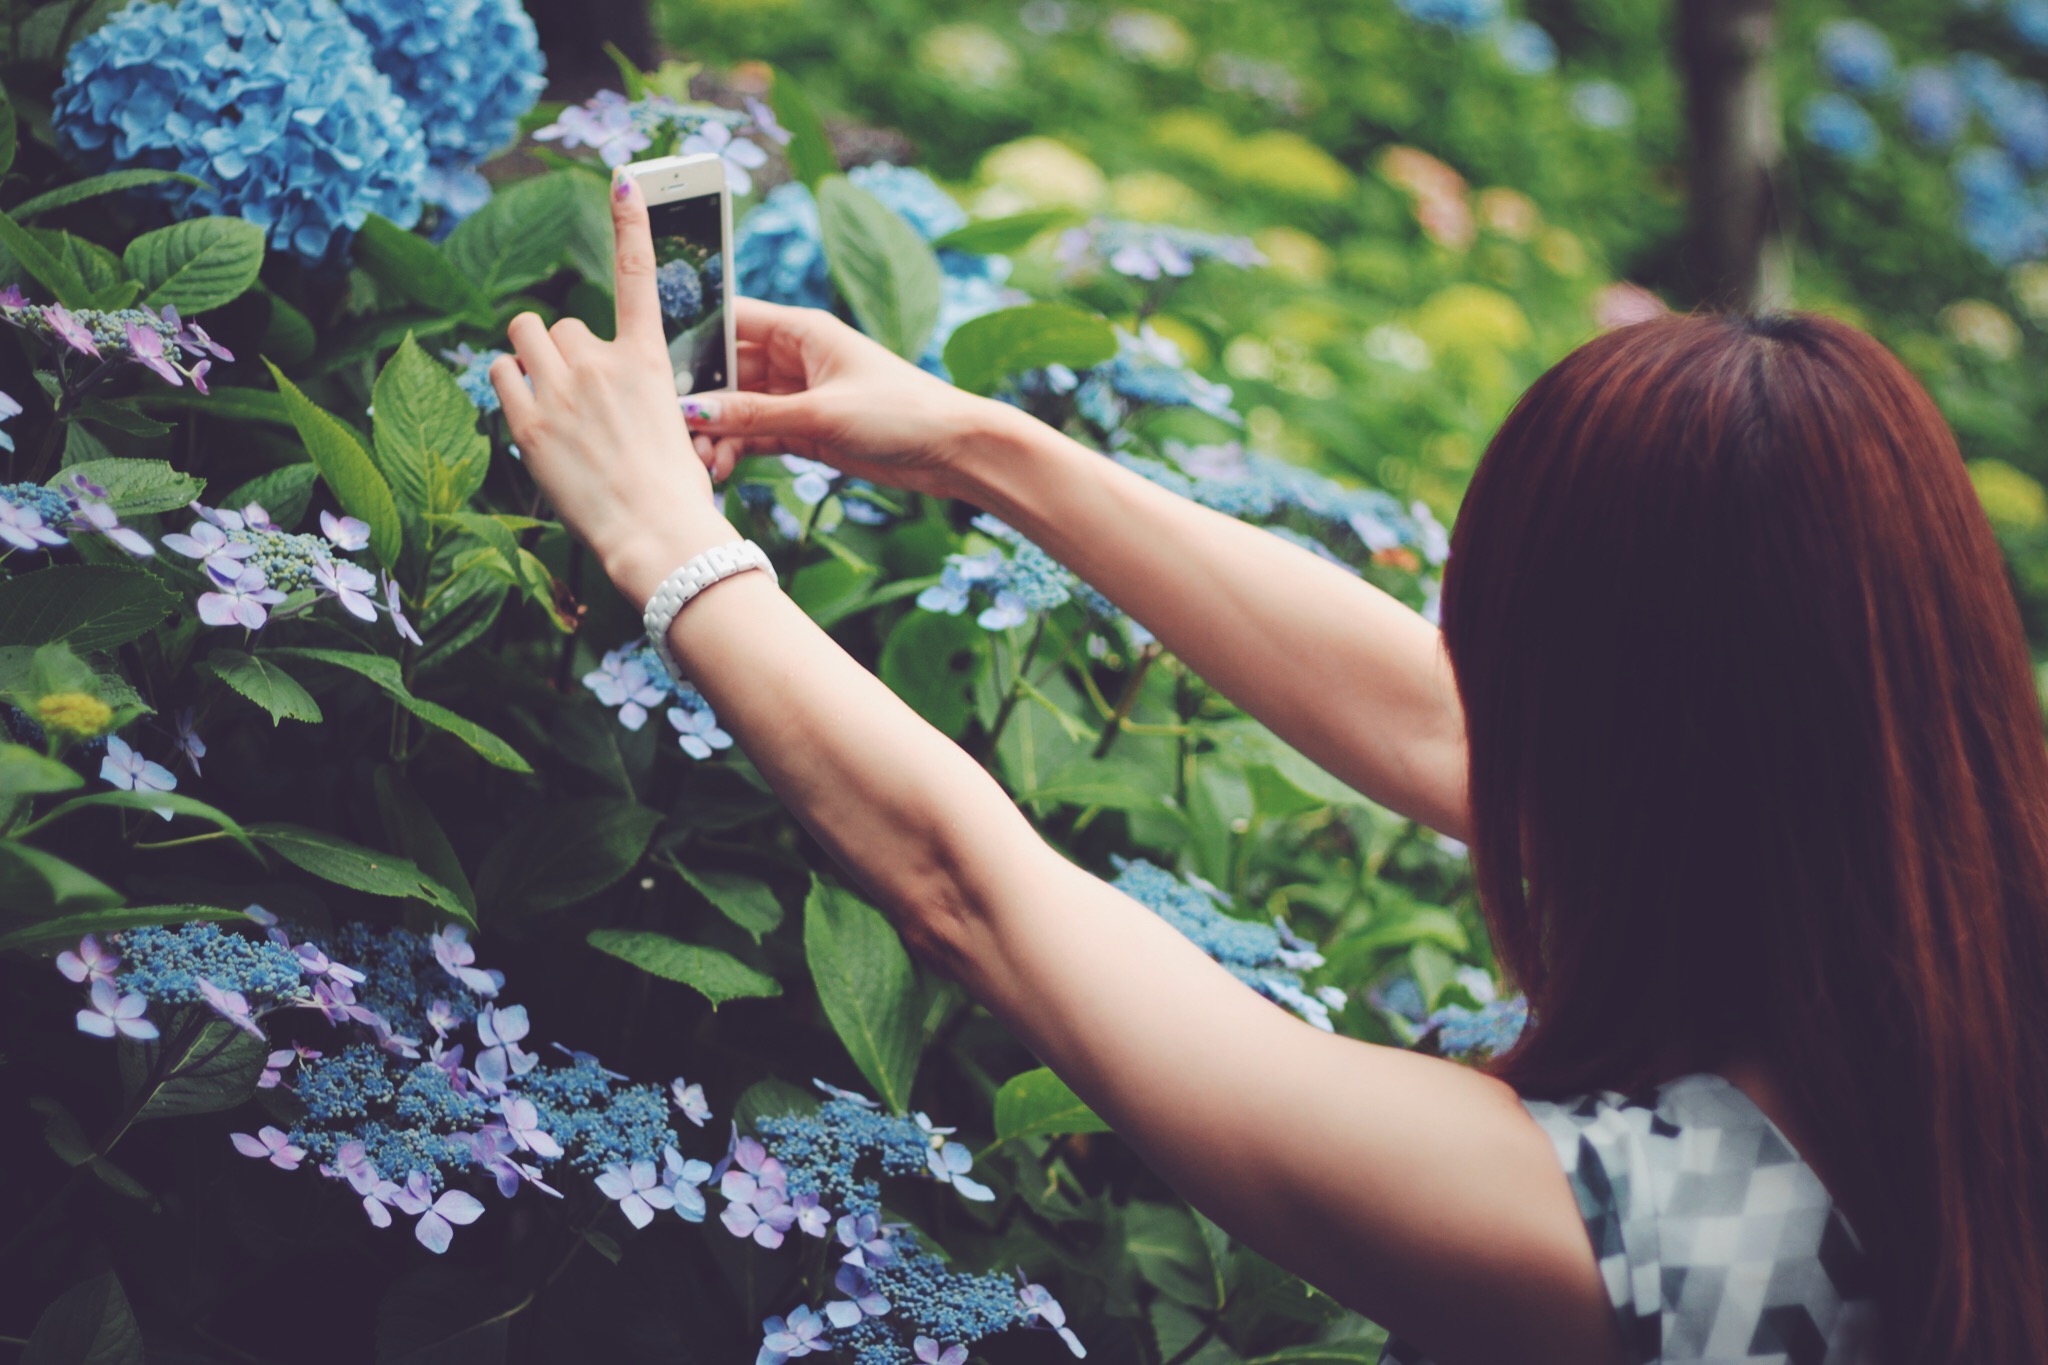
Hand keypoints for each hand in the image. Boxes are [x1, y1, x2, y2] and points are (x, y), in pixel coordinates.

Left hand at [490, 174, 730, 601]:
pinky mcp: (529, 423)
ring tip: (547, 394)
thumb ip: (638, 395)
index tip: (624, 181)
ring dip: (531, 357)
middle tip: (577, 394)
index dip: (631, 223)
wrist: (657, 536)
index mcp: (649, 362)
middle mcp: (603, 363)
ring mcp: (563, 391)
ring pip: (526, 336)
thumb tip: (615, 397)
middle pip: (562, 323)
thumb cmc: (675, 492)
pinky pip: (500, 372)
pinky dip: (508, 384)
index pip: (639, 276)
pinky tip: (527, 412)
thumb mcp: (674, 427)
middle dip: (563, 351)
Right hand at [685, 296, 1023, 499]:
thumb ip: (755, 414)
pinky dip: (739, 451)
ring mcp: (799, 397)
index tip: (652, 369)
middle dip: (700, 402)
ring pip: (739, 409)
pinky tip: (721, 472)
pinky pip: (758, 435)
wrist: (952, 451)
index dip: (689, 341)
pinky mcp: (806, 431)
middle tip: (674, 433)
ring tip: (703, 465)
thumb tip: (693, 412)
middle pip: (726, 372)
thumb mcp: (822, 413)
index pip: (729, 321)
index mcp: (800, 331)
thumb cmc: (900, 413)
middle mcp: (795, 359)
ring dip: (718, 434)